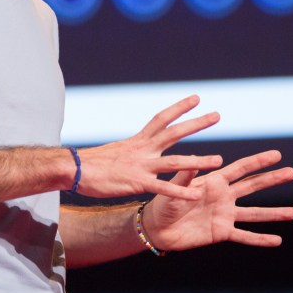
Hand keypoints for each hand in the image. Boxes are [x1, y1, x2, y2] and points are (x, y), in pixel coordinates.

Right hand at [75, 96, 224, 199]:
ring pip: (176, 161)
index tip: (196, 98)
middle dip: (197, 123)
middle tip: (217, 115)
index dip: (179, 108)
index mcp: (137, 141)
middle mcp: (142, 149)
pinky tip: (196, 195)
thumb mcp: (114, 152)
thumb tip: (134, 151)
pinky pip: (164, 188)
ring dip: (199, 160)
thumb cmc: (90, 163)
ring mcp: (141, 165)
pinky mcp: (137, 183)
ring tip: (219, 161)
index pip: (161, 118)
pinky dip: (181, 191)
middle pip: (174, 132)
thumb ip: (129, 152)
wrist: (74, 169)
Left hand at [143, 150, 292, 250]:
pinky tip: (277, 240)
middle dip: (272, 180)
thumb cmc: (163, 203)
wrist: (158, 228)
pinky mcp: (222, 233)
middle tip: (292, 172)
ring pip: (254, 213)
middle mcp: (224, 196)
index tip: (276, 154)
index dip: (258, 161)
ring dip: (274, 213)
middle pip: (253, 186)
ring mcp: (225, 215)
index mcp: (214, 181)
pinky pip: (244, 236)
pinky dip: (260, 239)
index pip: (241, 168)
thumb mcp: (174, 188)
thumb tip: (193, 160)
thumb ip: (185, 177)